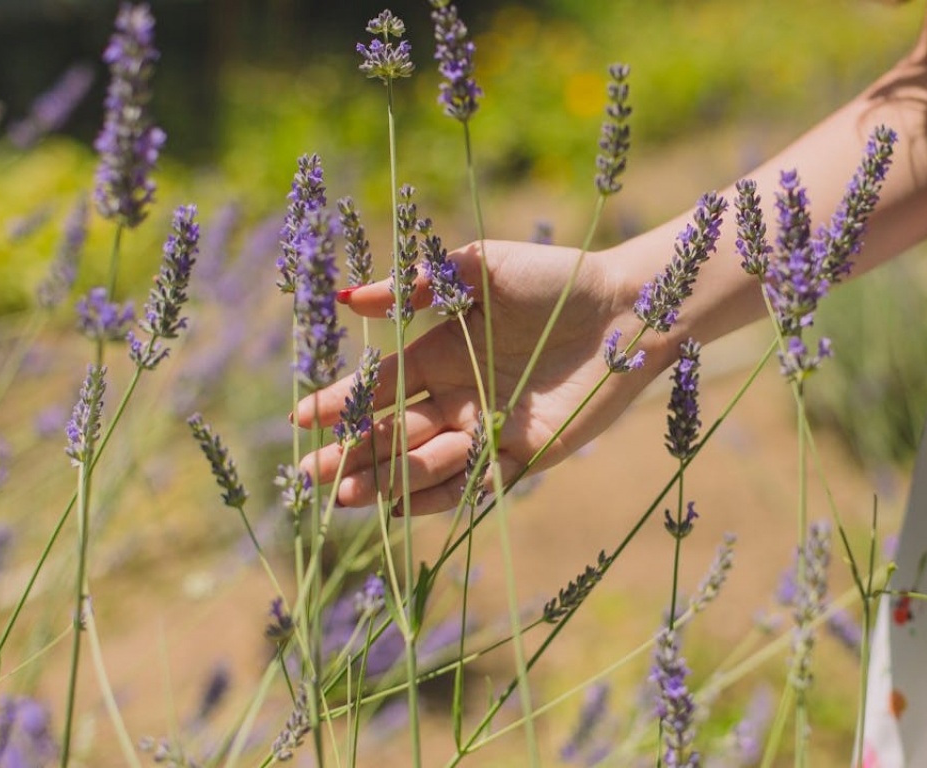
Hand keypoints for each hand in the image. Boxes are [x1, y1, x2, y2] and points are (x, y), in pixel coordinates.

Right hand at [294, 240, 667, 513]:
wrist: (626, 308)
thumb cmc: (554, 278)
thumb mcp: (479, 268)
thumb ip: (418, 285)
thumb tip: (348, 300)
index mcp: (442, 351)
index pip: (380, 386)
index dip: (339, 404)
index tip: (300, 420)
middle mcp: (460, 394)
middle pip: (393, 433)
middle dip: (350, 455)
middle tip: (308, 476)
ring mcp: (490, 428)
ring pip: (427, 463)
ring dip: (387, 480)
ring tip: (348, 493)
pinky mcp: (527, 454)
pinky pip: (476, 484)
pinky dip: (440, 495)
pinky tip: (402, 506)